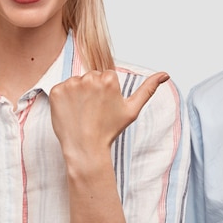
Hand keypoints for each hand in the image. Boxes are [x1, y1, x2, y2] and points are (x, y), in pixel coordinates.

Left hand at [49, 70, 169, 161]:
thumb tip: (165, 74)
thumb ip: (148, 89)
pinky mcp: (56, 91)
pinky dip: (64, 99)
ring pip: (76, 82)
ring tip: (82, 112)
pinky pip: (61, 88)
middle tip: (93, 111)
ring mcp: (71, 84)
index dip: (105, 91)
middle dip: (92, 90)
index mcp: (109, 79)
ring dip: (78, 93)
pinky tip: (71, 112)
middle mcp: (89, 78)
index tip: (104, 106)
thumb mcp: (132, 110)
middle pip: (91, 76)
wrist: (85, 148)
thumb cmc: (109, 130)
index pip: (106, 76)